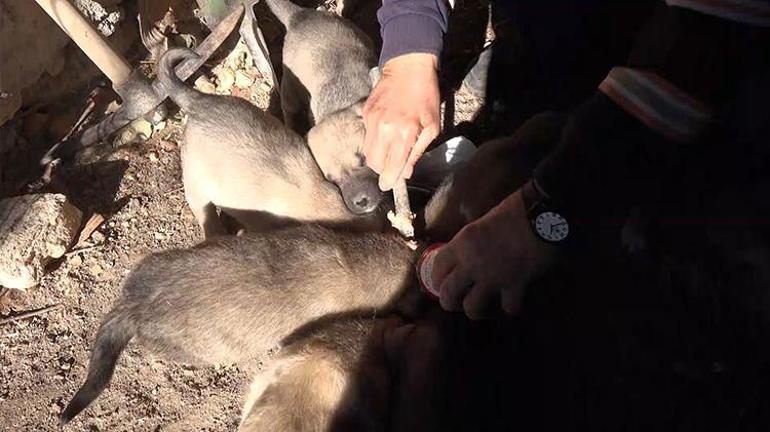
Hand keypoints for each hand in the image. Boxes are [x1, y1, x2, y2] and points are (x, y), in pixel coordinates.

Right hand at [363, 53, 440, 190]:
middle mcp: (385, 130)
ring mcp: (372, 121)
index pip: (391, 168)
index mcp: (404, 134)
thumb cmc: (426, 96)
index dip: (390, 181)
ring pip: (368, 152)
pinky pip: (366, 136)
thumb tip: (406, 171)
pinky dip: (374, 140)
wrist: (409, 67)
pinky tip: (385, 131)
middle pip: (375, 164)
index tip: (390, 185)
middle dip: (383, 170)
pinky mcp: (365, 113)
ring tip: (389, 149)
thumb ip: (417, 151)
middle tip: (392, 166)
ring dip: (377, 157)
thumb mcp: (431, 126)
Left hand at [432, 190, 556, 317]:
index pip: (437, 267)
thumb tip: (467, 251)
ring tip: (481, 305)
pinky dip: (509, 307)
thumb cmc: (515, 210)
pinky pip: (507, 308)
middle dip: (449, 301)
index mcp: (462, 244)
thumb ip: (471, 240)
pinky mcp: (515, 287)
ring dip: (476, 309)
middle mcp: (472, 265)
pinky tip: (510, 302)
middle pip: (448, 294)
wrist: (544, 215)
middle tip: (456, 300)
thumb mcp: (483, 220)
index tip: (441, 281)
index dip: (437, 276)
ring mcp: (492, 278)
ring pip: (472, 308)